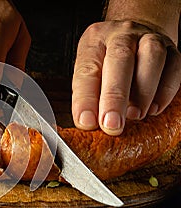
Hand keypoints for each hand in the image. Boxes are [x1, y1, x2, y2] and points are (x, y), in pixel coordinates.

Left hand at [72, 20, 180, 135]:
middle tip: (112, 124)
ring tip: (134, 116)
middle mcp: (121, 35)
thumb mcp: (90, 70)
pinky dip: (165, 91)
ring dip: (143, 92)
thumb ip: (88, 94)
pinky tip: (154, 109)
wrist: (136, 33)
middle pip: (119, 60)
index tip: (86, 122)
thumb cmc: (106, 60)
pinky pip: (174, 67)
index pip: (86, 71)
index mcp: (93, 42)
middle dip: (114, 97)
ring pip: (151, 58)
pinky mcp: (171, 48)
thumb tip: (89, 124)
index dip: (85, 99)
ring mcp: (148, 38)